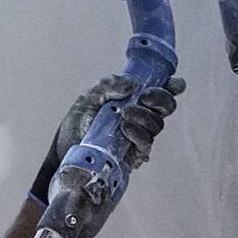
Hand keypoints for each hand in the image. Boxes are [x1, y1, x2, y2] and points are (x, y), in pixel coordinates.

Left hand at [30, 73, 184, 203]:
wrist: (64, 153)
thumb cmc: (77, 125)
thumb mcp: (88, 98)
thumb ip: (108, 85)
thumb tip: (132, 85)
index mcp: (134, 100)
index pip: (160, 90)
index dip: (172, 85)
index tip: (172, 82)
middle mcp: (140, 118)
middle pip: (166, 108)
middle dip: (161, 99)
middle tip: (145, 97)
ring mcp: (138, 137)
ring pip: (157, 125)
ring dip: (144, 116)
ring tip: (124, 114)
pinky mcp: (133, 155)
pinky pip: (146, 143)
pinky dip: (138, 133)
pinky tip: (125, 128)